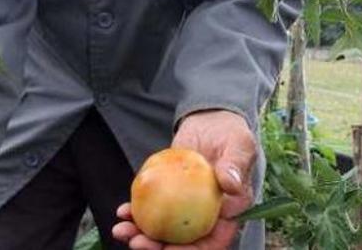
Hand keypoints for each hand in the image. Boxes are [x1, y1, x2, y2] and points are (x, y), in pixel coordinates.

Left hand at [112, 109, 256, 249]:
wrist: (210, 123)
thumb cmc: (231, 135)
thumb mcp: (239, 145)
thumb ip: (236, 165)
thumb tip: (231, 185)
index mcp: (228, 215)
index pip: (212, 243)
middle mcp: (206, 218)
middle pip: (183, 243)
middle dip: (158, 249)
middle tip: (137, 243)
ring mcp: (184, 209)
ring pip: (163, 231)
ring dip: (141, 236)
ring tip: (122, 230)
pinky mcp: (167, 197)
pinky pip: (151, 210)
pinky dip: (135, 213)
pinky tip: (122, 211)